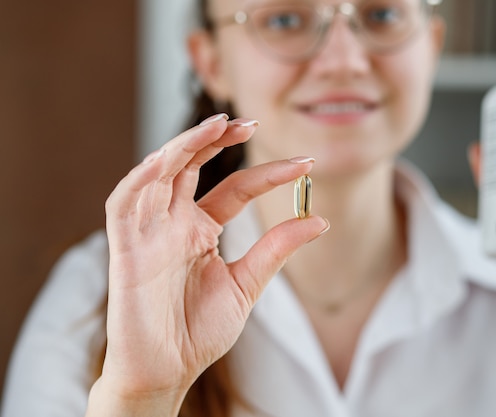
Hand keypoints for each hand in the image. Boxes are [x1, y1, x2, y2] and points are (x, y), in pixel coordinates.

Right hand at [87, 114, 328, 414]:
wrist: (166, 371)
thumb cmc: (198, 331)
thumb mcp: (246, 284)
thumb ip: (276, 250)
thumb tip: (320, 220)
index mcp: (201, 230)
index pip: (236, 188)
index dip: (268, 174)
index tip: (307, 164)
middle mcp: (174, 222)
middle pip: (192, 166)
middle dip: (218, 140)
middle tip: (252, 123)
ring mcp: (149, 231)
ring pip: (160, 173)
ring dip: (184, 146)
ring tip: (218, 126)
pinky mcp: (124, 247)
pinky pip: (125, 202)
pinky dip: (142, 178)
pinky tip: (167, 159)